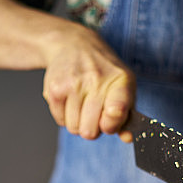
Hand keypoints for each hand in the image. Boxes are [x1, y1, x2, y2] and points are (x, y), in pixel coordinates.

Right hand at [42, 24, 135, 140]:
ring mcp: (74, 84)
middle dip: (92, 128)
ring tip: (82, 104)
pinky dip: (65, 116)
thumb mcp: (124, 88)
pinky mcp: (55, 88)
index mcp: (121, 81)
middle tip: (94, 113)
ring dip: (78, 122)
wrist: (74, 44)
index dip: (111, 124)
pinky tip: (70, 100)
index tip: (108, 123)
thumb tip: (127, 138)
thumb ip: (128, 116)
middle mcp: (97, 80)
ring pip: (74, 128)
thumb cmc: (104, 72)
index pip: (117, 111)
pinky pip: (60, 121)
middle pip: (90, 131)